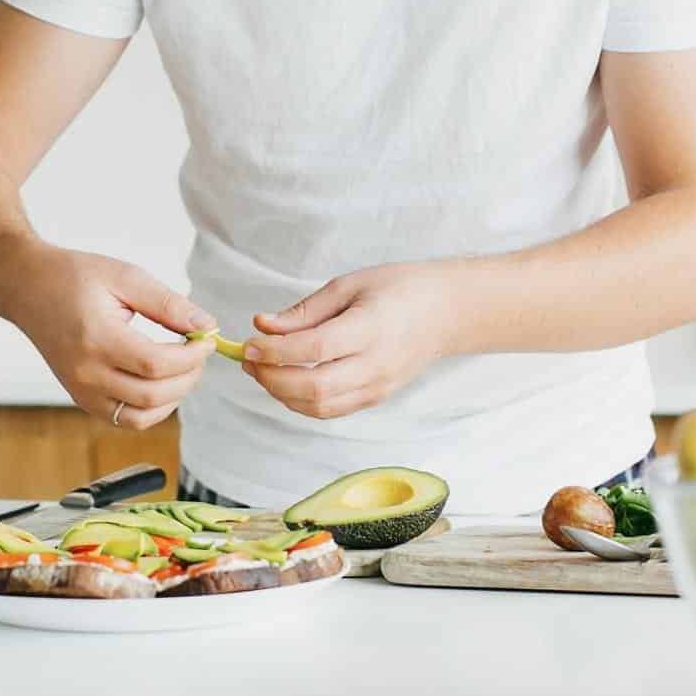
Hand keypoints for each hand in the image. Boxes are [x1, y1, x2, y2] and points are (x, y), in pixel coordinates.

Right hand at [11, 246, 216, 430]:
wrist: (27, 289)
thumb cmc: (73, 277)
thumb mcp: (125, 276)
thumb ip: (168, 304)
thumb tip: (206, 325)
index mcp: (96, 338)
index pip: (156, 364)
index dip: (191, 356)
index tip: (207, 339)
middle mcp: (85, 373)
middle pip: (152, 395)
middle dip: (189, 377)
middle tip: (200, 352)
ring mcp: (81, 391)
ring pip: (141, 417)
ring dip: (173, 397)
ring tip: (183, 367)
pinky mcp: (82, 399)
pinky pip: (126, 419)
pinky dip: (152, 408)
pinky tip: (162, 381)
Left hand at [242, 263, 457, 419]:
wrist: (446, 312)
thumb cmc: (399, 288)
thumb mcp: (350, 284)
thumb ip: (306, 310)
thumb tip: (262, 325)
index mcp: (371, 328)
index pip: (315, 349)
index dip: (276, 350)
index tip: (249, 343)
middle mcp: (376, 364)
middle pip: (314, 387)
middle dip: (271, 378)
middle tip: (249, 360)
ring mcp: (378, 387)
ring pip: (319, 407)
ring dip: (282, 394)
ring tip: (262, 371)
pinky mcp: (376, 398)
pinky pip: (331, 411)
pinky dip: (302, 402)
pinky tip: (287, 382)